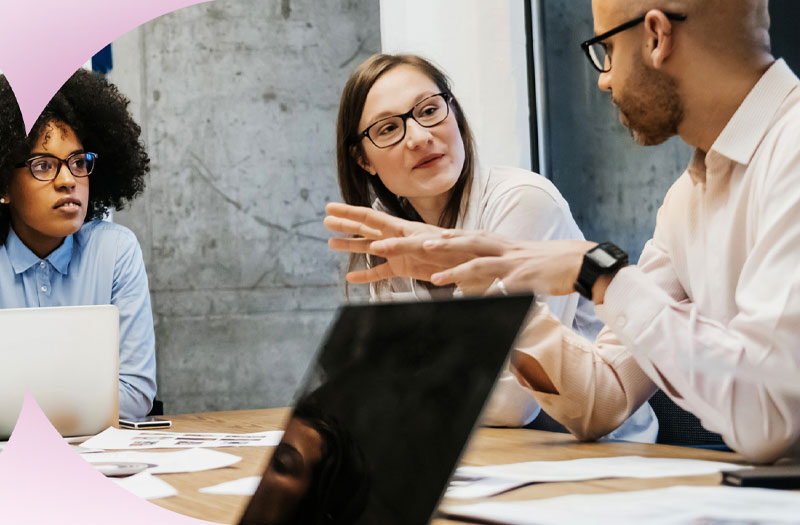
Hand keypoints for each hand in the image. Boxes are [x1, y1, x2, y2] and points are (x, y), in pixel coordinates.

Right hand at [324, 202, 453, 282]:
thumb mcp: (426, 245)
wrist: (467, 262)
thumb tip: (375, 247)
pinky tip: (351, 277)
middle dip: (345, 224)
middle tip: (325, 220)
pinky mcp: (402, 269)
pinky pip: (380, 272)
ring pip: (368, 248)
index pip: (369, 217)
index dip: (348, 212)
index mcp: (400, 227)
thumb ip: (400, 246)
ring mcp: (397, 253)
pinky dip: (366, 275)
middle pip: (365, 229)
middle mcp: (395, 237)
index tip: (330, 208)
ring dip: (350, 246)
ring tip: (330, 243)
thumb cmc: (450, 249)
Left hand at [423, 237, 596, 295]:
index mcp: (500, 243)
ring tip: (435, 278)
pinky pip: (503, 288)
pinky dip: (489, 296)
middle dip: (440, 243)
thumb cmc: (547, 263)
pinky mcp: (526, 279)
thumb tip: (478, 282)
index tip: (422, 235)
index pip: (467, 236)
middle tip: (419, 244)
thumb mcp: (518, 260)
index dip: (445, 236)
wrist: (580, 261)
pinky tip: (475, 303)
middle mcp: (503, 249)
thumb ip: (497, 267)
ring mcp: (513, 263)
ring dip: (456, 270)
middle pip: (465, 242)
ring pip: (479, 263)